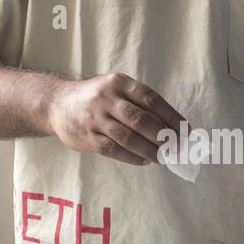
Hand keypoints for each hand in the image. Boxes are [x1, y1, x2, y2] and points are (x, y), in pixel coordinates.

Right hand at [47, 72, 185, 165]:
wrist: (56, 104)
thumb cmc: (95, 98)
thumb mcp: (115, 89)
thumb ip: (138, 104)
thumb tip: (170, 126)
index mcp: (119, 83)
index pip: (152, 100)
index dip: (172, 117)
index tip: (186, 130)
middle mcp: (107, 98)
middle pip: (142, 120)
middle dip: (164, 136)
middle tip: (178, 147)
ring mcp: (95, 118)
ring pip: (129, 137)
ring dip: (151, 150)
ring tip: (164, 157)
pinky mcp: (87, 137)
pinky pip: (114, 149)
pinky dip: (133, 157)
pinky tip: (145, 161)